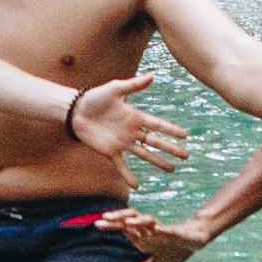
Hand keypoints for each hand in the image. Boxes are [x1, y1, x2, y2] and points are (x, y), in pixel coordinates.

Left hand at [70, 71, 190, 172]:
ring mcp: (122, 142)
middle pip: (155, 141)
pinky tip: (136, 186)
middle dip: (171, 149)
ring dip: (158, 162)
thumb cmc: (95, 97)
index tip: (186, 135)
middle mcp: (132, 131)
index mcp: (135, 116)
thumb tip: (153, 75)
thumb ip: (134, 85)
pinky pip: (122, 165)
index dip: (171, 130)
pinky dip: (128, 175)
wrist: (75, 110)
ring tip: (171, 169)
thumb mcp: (115, 88)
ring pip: (144, 154)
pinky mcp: (110, 151)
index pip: (157, 125)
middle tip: (186, 156)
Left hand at [94, 207, 208, 261]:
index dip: (111, 225)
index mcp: (144, 236)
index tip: (97, 224)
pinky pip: (168, 231)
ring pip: (148, 221)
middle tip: (103, 219)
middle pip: (132, 220)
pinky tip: (156, 229)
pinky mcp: (177, 233)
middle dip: (119, 218)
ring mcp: (163, 230)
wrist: (196, 240)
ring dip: (138, 221)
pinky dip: (162, 230)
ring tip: (126, 223)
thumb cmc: (175, 249)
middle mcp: (151, 230)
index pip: (125, 228)